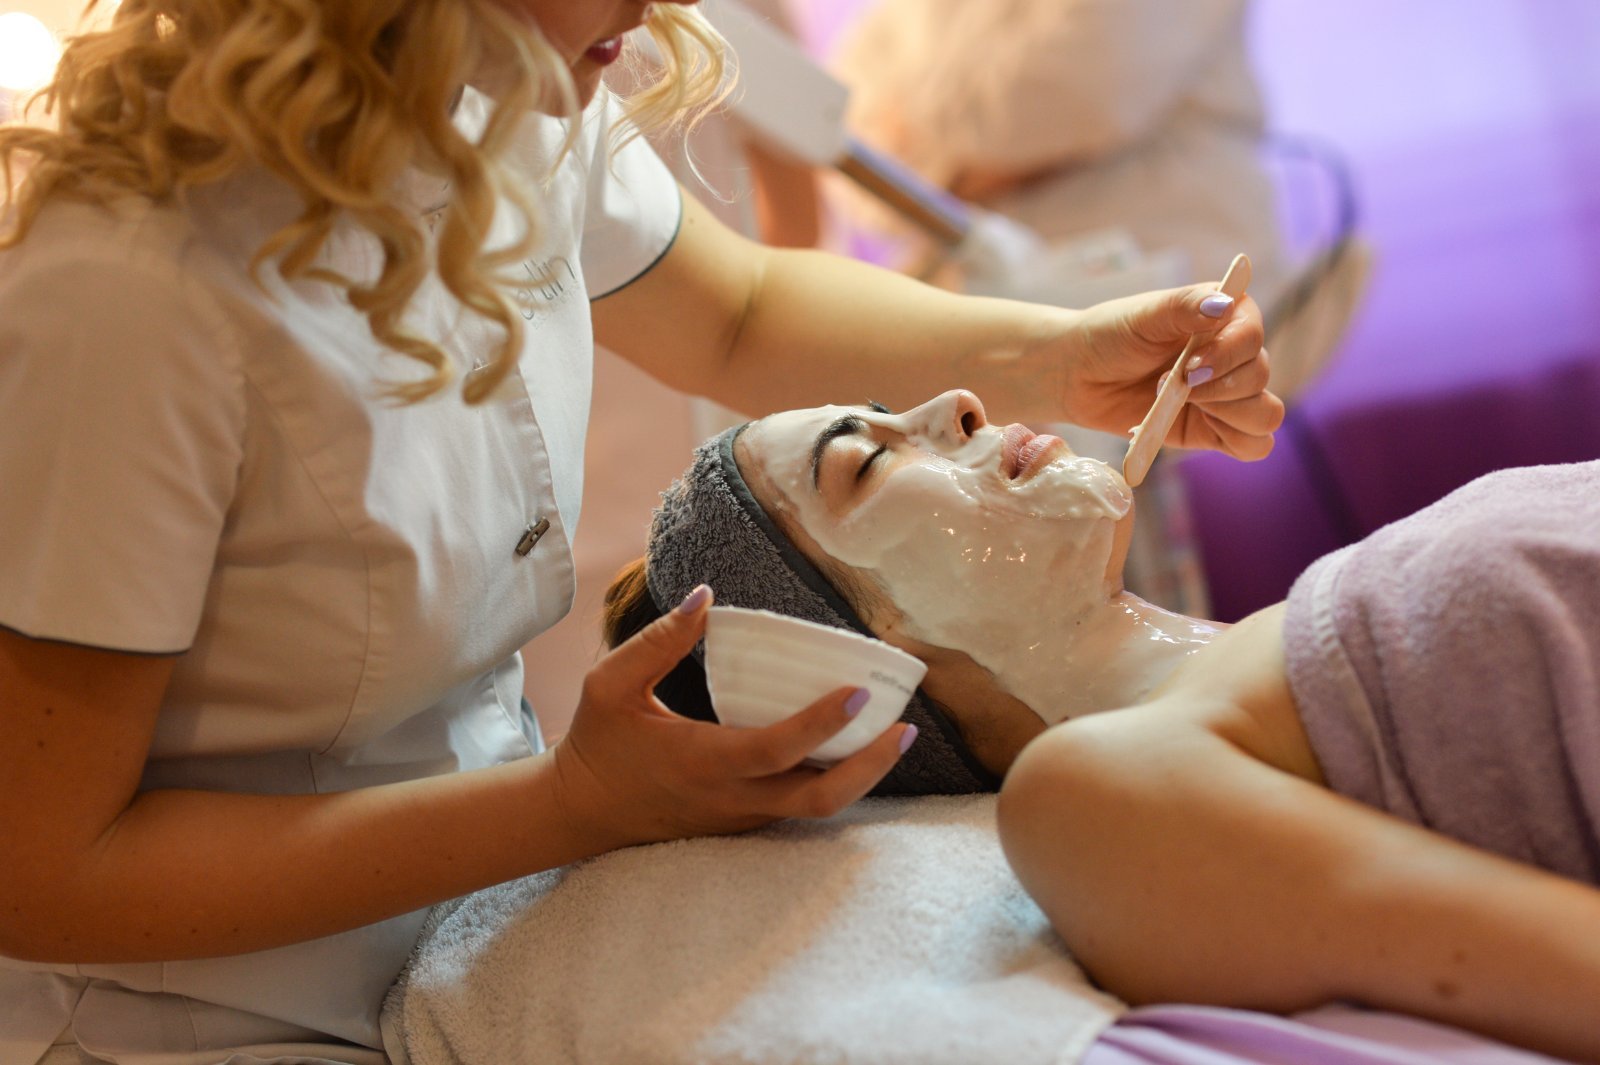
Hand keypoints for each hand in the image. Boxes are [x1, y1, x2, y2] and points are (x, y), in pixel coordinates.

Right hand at [550, 586, 912, 850]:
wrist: (580, 813)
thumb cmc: (598, 744)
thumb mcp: (610, 685)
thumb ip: (658, 642)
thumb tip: (706, 597)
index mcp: (701, 761)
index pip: (775, 748)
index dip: (822, 723)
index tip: (859, 691)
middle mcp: (731, 797)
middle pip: (819, 799)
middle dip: (871, 767)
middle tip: (905, 727)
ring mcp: (741, 817)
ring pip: (818, 809)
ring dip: (862, 775)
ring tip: (895, 734)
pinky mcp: (744, 822)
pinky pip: (801, 807)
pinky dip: (836, 781)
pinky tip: (856, 747)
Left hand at [1052, 282, 1283, 460]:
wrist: (1080, 376)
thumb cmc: (1112, 336)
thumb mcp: (1144, 315)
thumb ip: (1184, 307)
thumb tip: (1223, 303)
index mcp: (1227, 317)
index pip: (1252, 336)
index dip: (1227, 354)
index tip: (1189, 366)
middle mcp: (1235, 355)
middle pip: (1259, 376)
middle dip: (1215, 387)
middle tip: (1165, 384)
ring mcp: (1229, 395)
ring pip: (1266, 413)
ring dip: (1228, 414)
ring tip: (1181, 404)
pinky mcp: (1216, 429)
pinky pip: (1254, 445)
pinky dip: (1240, 443)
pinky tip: (1203, 427)